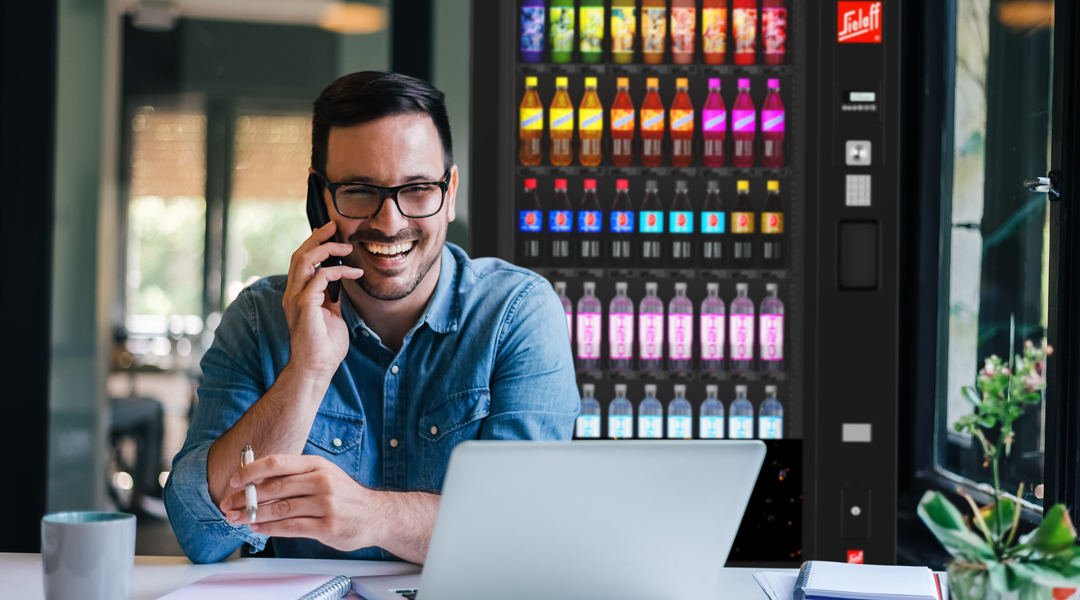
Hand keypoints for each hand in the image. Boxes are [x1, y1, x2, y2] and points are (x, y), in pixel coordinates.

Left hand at [220, 454, 382, 551]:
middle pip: (274, 488)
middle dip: (246, 497)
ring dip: (253, 515)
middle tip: (228, 505)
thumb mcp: (323, 475)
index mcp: (317, 465)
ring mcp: (326, 504)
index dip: (251, 471)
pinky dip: (270, 529)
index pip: (278, 463)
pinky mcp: (327, 526)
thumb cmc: (344, 495)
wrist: (375, 514)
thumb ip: (294, 477)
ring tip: (238, 519)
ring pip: (280, 509)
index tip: (234, 481)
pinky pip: (291, 527)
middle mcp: (322, 481)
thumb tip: (257, 481)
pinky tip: (258, 528)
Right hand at [282, 222, 362, 379]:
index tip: (331, 234)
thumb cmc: (325, 346)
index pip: (301, 261)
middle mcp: (292, 293)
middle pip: (299, 255)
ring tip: (345, 246)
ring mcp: (296, 298)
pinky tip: (354, 273)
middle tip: (334, 226)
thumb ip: (331, 297)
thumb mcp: (331, 314)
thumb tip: (340, 283)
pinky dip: (338, 271)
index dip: (314, 244)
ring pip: (304, 260)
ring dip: (325, 249)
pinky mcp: (304, 305)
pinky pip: (319, 277)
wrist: (317, 367)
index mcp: (298, 294)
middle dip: (317, 237)